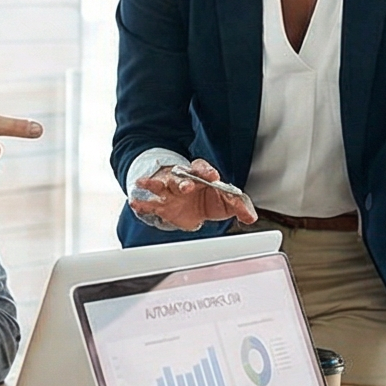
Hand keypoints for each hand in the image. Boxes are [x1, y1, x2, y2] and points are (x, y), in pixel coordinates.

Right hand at [127, 159, 258, 231]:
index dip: (207, 171)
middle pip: (181, 176)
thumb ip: (239, 207)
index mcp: (201, 176)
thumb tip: (250, 216)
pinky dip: (142, 203)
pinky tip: (135, 202)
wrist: (194, 208)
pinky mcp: (161, 204)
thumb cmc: (209, 199)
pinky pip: (150, 203)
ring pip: (161, 184)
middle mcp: (184, 180)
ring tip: (142, 183)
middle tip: (186, 187)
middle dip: (183, 181)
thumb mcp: (225, 203)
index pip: (202, 169)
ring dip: (153, 184)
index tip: (213, 176)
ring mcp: (170, 191)